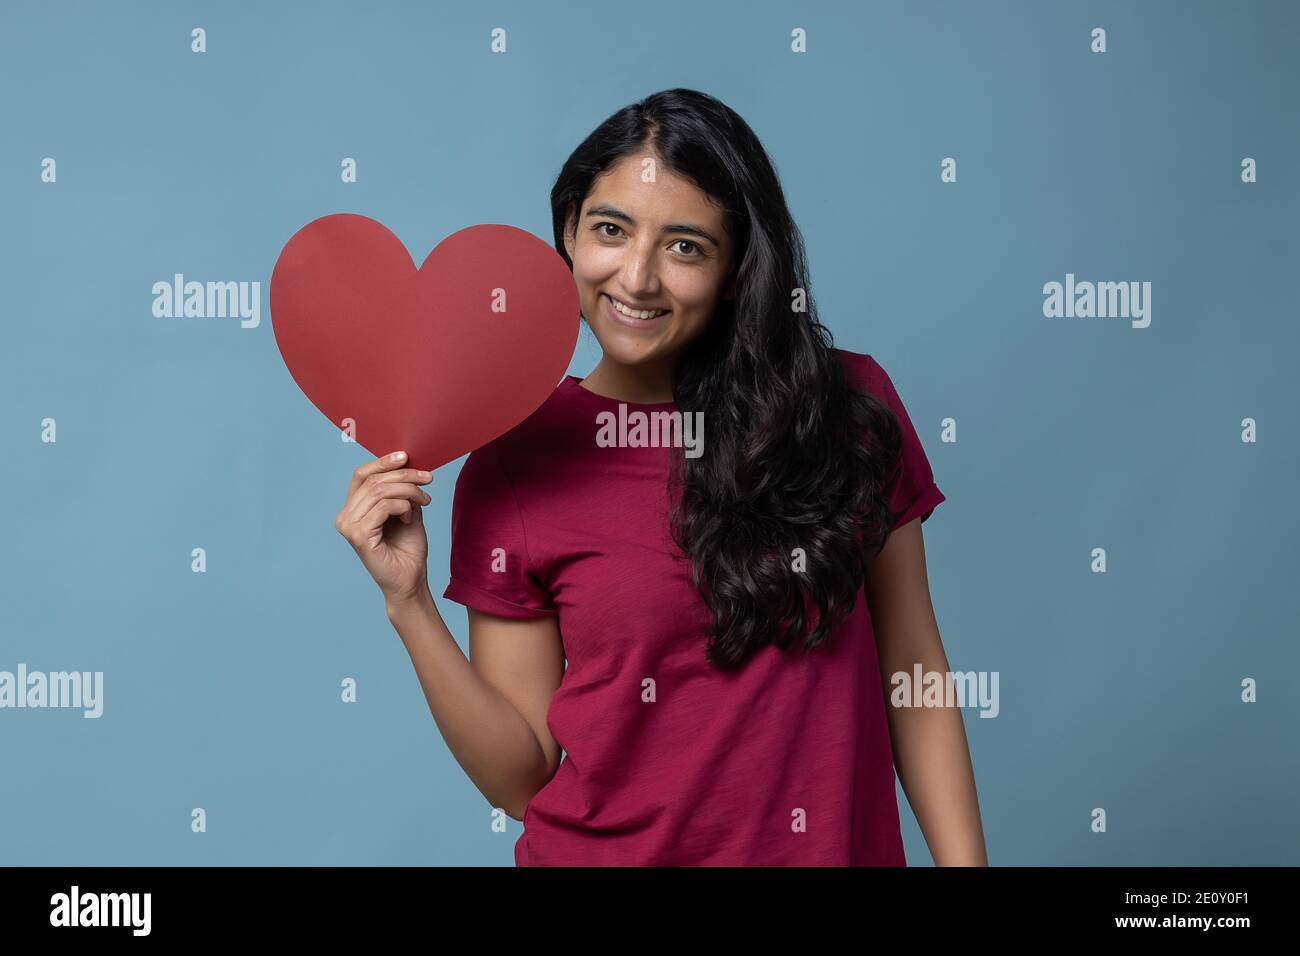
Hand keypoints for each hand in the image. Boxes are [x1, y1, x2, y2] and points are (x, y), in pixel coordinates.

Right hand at [335, 450, 433, 604]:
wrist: (411, 579)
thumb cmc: (408, 548)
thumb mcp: (406, 510)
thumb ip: (401, 489)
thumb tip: (406, 463)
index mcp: (353, 508)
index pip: (361, 475)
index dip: (383, 462)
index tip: (406, 456)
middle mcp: (345, 516)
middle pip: (373, 480)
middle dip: (405, 476)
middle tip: (428, 479)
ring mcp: (348, 526)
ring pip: (380, 491)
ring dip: (409, 492)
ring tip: (424, 501)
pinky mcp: (358, 535)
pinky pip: (384, 507)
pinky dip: (403, 507)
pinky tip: (409, 519)